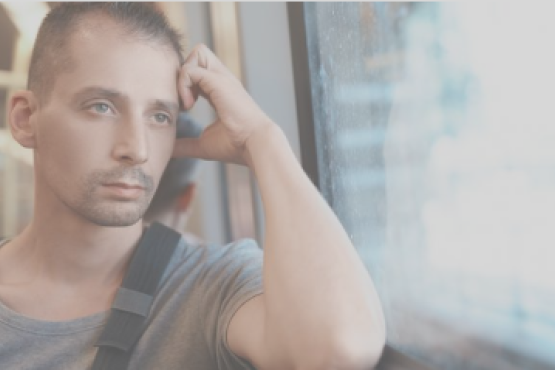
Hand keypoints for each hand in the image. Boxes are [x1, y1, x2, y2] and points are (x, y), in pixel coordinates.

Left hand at [173, 44, 274, 165]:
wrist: (255, 144)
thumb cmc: (236, 145)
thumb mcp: (203, 144)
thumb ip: (185, 145)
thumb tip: (169, 151)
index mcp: (222, 91)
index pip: (199, 72)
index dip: (186, 84)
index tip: (185, 108)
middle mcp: (223, 80)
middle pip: (200, 54)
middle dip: (184, 72)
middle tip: (184, 98)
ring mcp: (222, 78)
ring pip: (197, 53)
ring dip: (183, 75)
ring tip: (187, 101)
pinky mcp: (218, 81)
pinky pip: (190, 69)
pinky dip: (183, 85)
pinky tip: (189, 105)